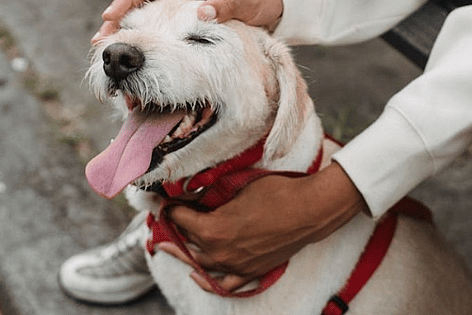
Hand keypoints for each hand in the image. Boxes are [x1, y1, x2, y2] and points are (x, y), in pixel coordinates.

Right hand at [93, 0, 283, 43]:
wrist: (270, 0)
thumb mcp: (245, 2)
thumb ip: (225, 7)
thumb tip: (202, 13)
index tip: (111, 16)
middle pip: (140, 0)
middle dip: (119, 18)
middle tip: (101, 40)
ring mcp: (180, 1)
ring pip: (146, 13)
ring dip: (128, 29)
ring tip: (109, 49)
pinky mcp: (184, 15)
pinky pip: (159, 24)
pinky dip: (145, 37)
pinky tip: (136, 53)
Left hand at [156, 162, 366, 292]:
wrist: (309, 211)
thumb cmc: (276, 193)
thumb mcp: (238, 187)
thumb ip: (212, 196)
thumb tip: (194, 196)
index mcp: (213, 229)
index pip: (179, 218)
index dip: (169, 207)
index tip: (164, 200)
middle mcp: (220, 253)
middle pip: (185, 243)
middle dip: (172, 229)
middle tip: (162, 220)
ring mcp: (235, 266)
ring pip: (199, 263)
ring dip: (184, 252)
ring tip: (170, 245)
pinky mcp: (251, 272)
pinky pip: (224, 284)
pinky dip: (208, 281)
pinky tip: (197, 274)